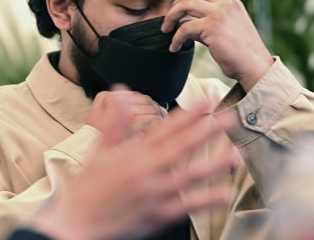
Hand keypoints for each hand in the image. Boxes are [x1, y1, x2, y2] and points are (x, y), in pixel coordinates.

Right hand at [31, 92, 238, 239]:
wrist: (77, 223)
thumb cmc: (87, 188)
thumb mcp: (98, 150)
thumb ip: (114, 122)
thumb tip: (119, 91)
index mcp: (132, 153)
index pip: (165, 128)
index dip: (187, 114)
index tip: (206, 101)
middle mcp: (145, 171)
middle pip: (181, 147)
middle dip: (206, 131)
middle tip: (229, 118)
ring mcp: (153, 194)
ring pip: (188, 176)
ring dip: (213, 164)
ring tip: (236, 154)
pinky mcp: (156, 216)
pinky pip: (185, 207)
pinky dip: (205, 201)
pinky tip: (224, 193)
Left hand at [161, 0, 272, 91]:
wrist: (256, 68)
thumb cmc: (241, 56)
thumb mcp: (225, 32)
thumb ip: (207, 25)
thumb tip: (185, 25)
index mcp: (231, 3)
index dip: (185, 0)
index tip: (176, 13)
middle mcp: (226, 4)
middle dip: (174, 5)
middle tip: (167, 20)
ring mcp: (219, 13)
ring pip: (184, 6)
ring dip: (170, 18)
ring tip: (166, 31)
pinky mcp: (212, 27)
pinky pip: (184, 28)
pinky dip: (176, 38)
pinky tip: (174, 47)